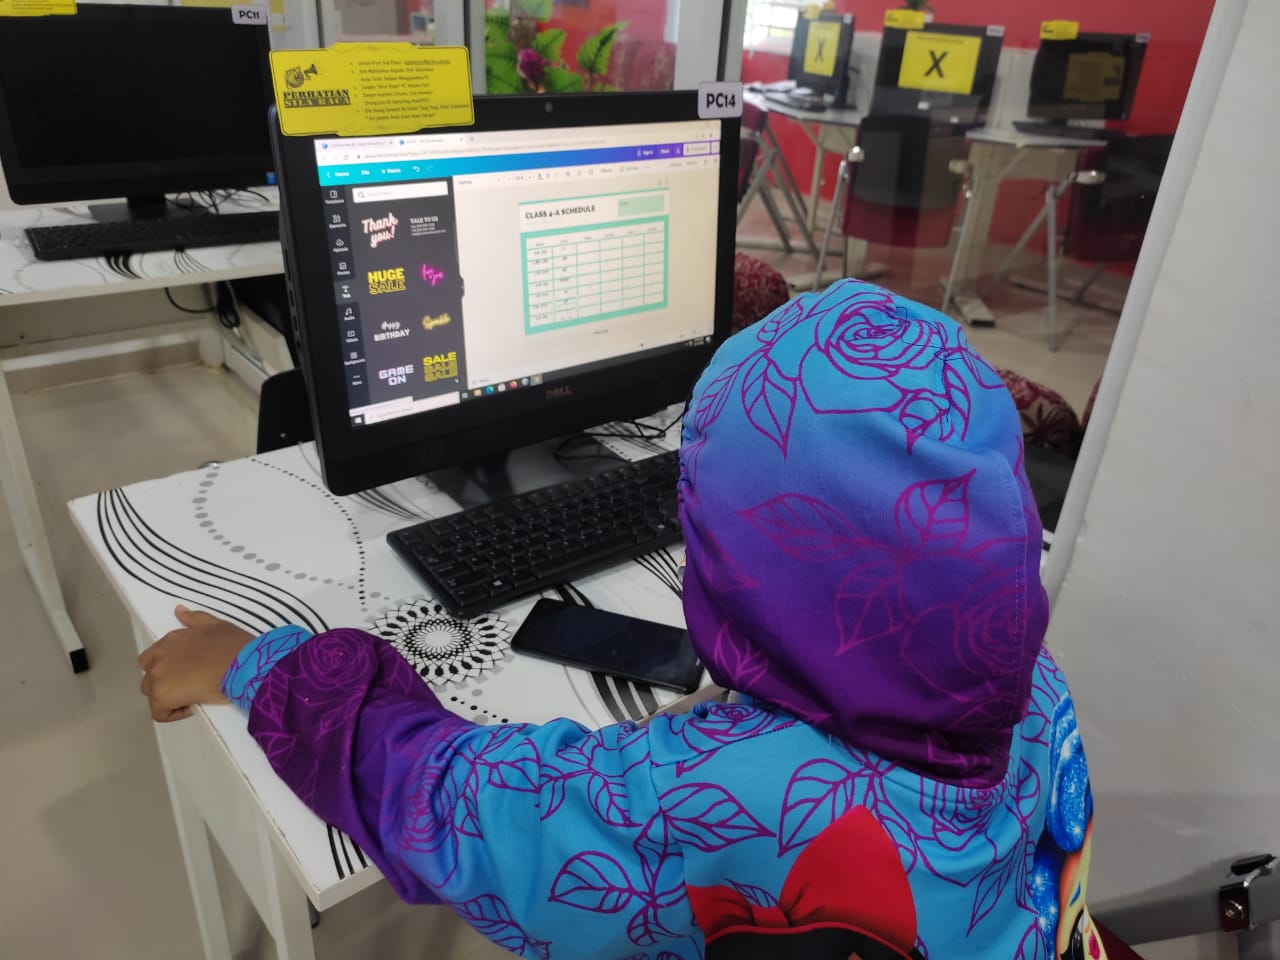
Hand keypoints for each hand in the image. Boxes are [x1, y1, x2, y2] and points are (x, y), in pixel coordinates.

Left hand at [138, 606, 252, 721]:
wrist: (241, 664)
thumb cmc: (232, 646)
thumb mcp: (215, 625)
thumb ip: (194, 618)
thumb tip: (178, 610)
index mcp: (170, 640)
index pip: (153, 658)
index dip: (170, 668)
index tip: (189, 672)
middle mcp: (158, 657)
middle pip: (149, 677)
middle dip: (165, 683)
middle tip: (190, 685)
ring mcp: (157, 677)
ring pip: (153, 695)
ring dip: (168, 697)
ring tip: (191, 697)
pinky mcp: (162, 697)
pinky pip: (159, 713)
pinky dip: (173, 713)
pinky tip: (192, 707)